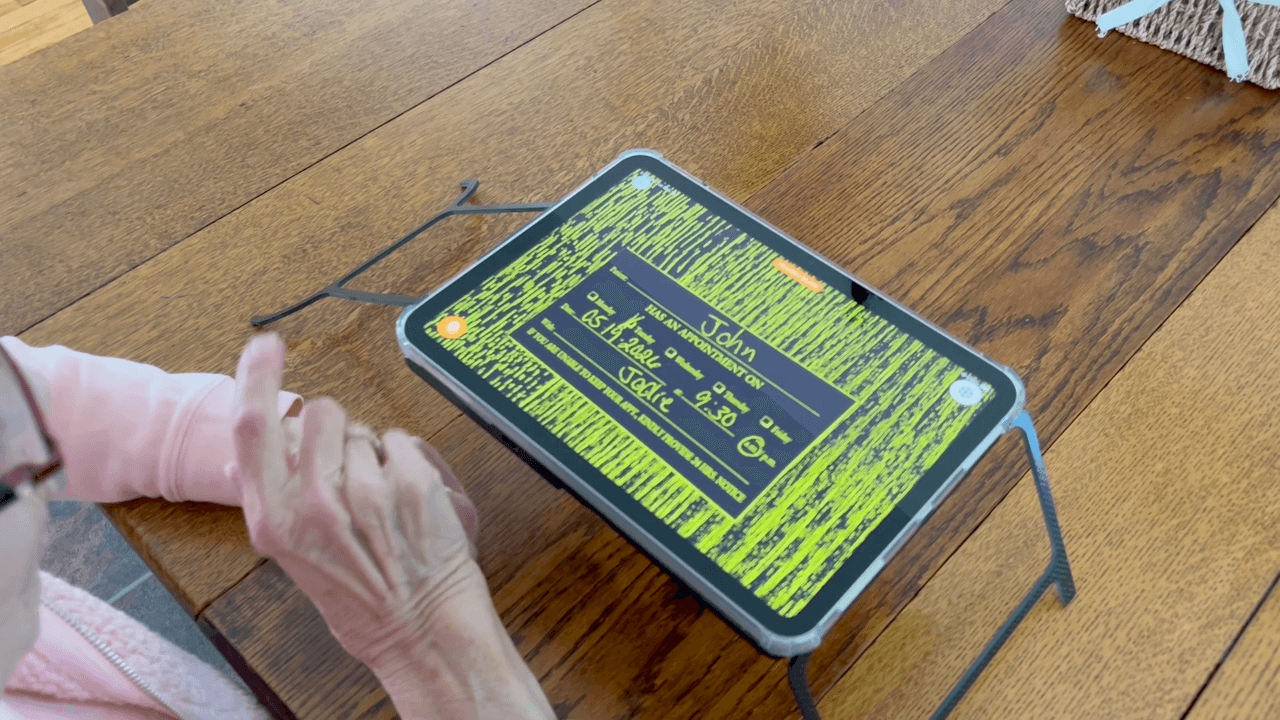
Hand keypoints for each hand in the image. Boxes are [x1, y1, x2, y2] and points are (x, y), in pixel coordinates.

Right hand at [230, 334, 553, 719]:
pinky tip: (405, 500)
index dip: (256, 377)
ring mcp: (365, 491)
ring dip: (369, 450)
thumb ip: (280, 496)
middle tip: (347, 472)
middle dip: (334, 428)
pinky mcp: (411, 483)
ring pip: (361, 427)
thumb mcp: (294, 554)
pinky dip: (404, 461)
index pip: (253, 428)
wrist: (420, 627)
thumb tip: (270, 441)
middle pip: (319, 413)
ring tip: (378, 498)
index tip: (265, 346)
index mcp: (275, 520)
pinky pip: (400, 440)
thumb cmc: (359, 598)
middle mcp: (315, 502)